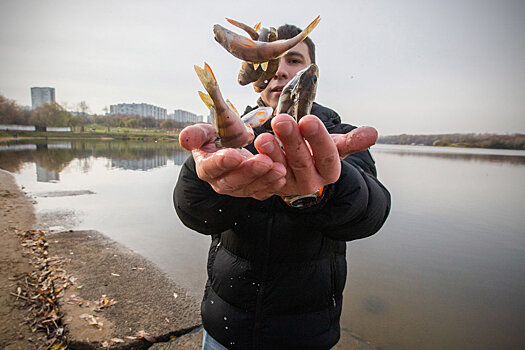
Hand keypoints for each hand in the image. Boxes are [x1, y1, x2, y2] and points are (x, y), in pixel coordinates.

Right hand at [179, 123, 285, 199]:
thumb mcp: (206, 131)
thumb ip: (196, 134)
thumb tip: (184, 139)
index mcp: (206, 166)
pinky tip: (282, 178)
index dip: (223, 162)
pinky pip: (262, 192)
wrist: (231, 146)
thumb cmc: (218, 137)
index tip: (235, 155)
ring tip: (279, 169)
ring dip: (265, 180)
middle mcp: (220, 182)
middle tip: (265, 161)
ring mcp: (237, 189)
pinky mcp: (252, 191)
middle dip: (250, 172)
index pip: (212, 167)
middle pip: (233, 181)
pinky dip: (273, 187)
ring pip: (250, 188)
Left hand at [254, 114, 377, 196]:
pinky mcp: (270, 187)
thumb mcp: (335, 146)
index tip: (308, 119)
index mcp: (329, 171)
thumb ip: (352, 140)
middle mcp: (310, 182)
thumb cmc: (317, 152)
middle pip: (301, 161)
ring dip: (271, 152)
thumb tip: (373, 133)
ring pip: (280, 169)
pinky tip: (253, 149)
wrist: (301, 170)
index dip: (318, 138)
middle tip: (281, 120)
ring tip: (263, 137)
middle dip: (291, 140)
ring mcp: (289, 186)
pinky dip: (258, 163)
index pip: (327, 155)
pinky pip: (263, 176)